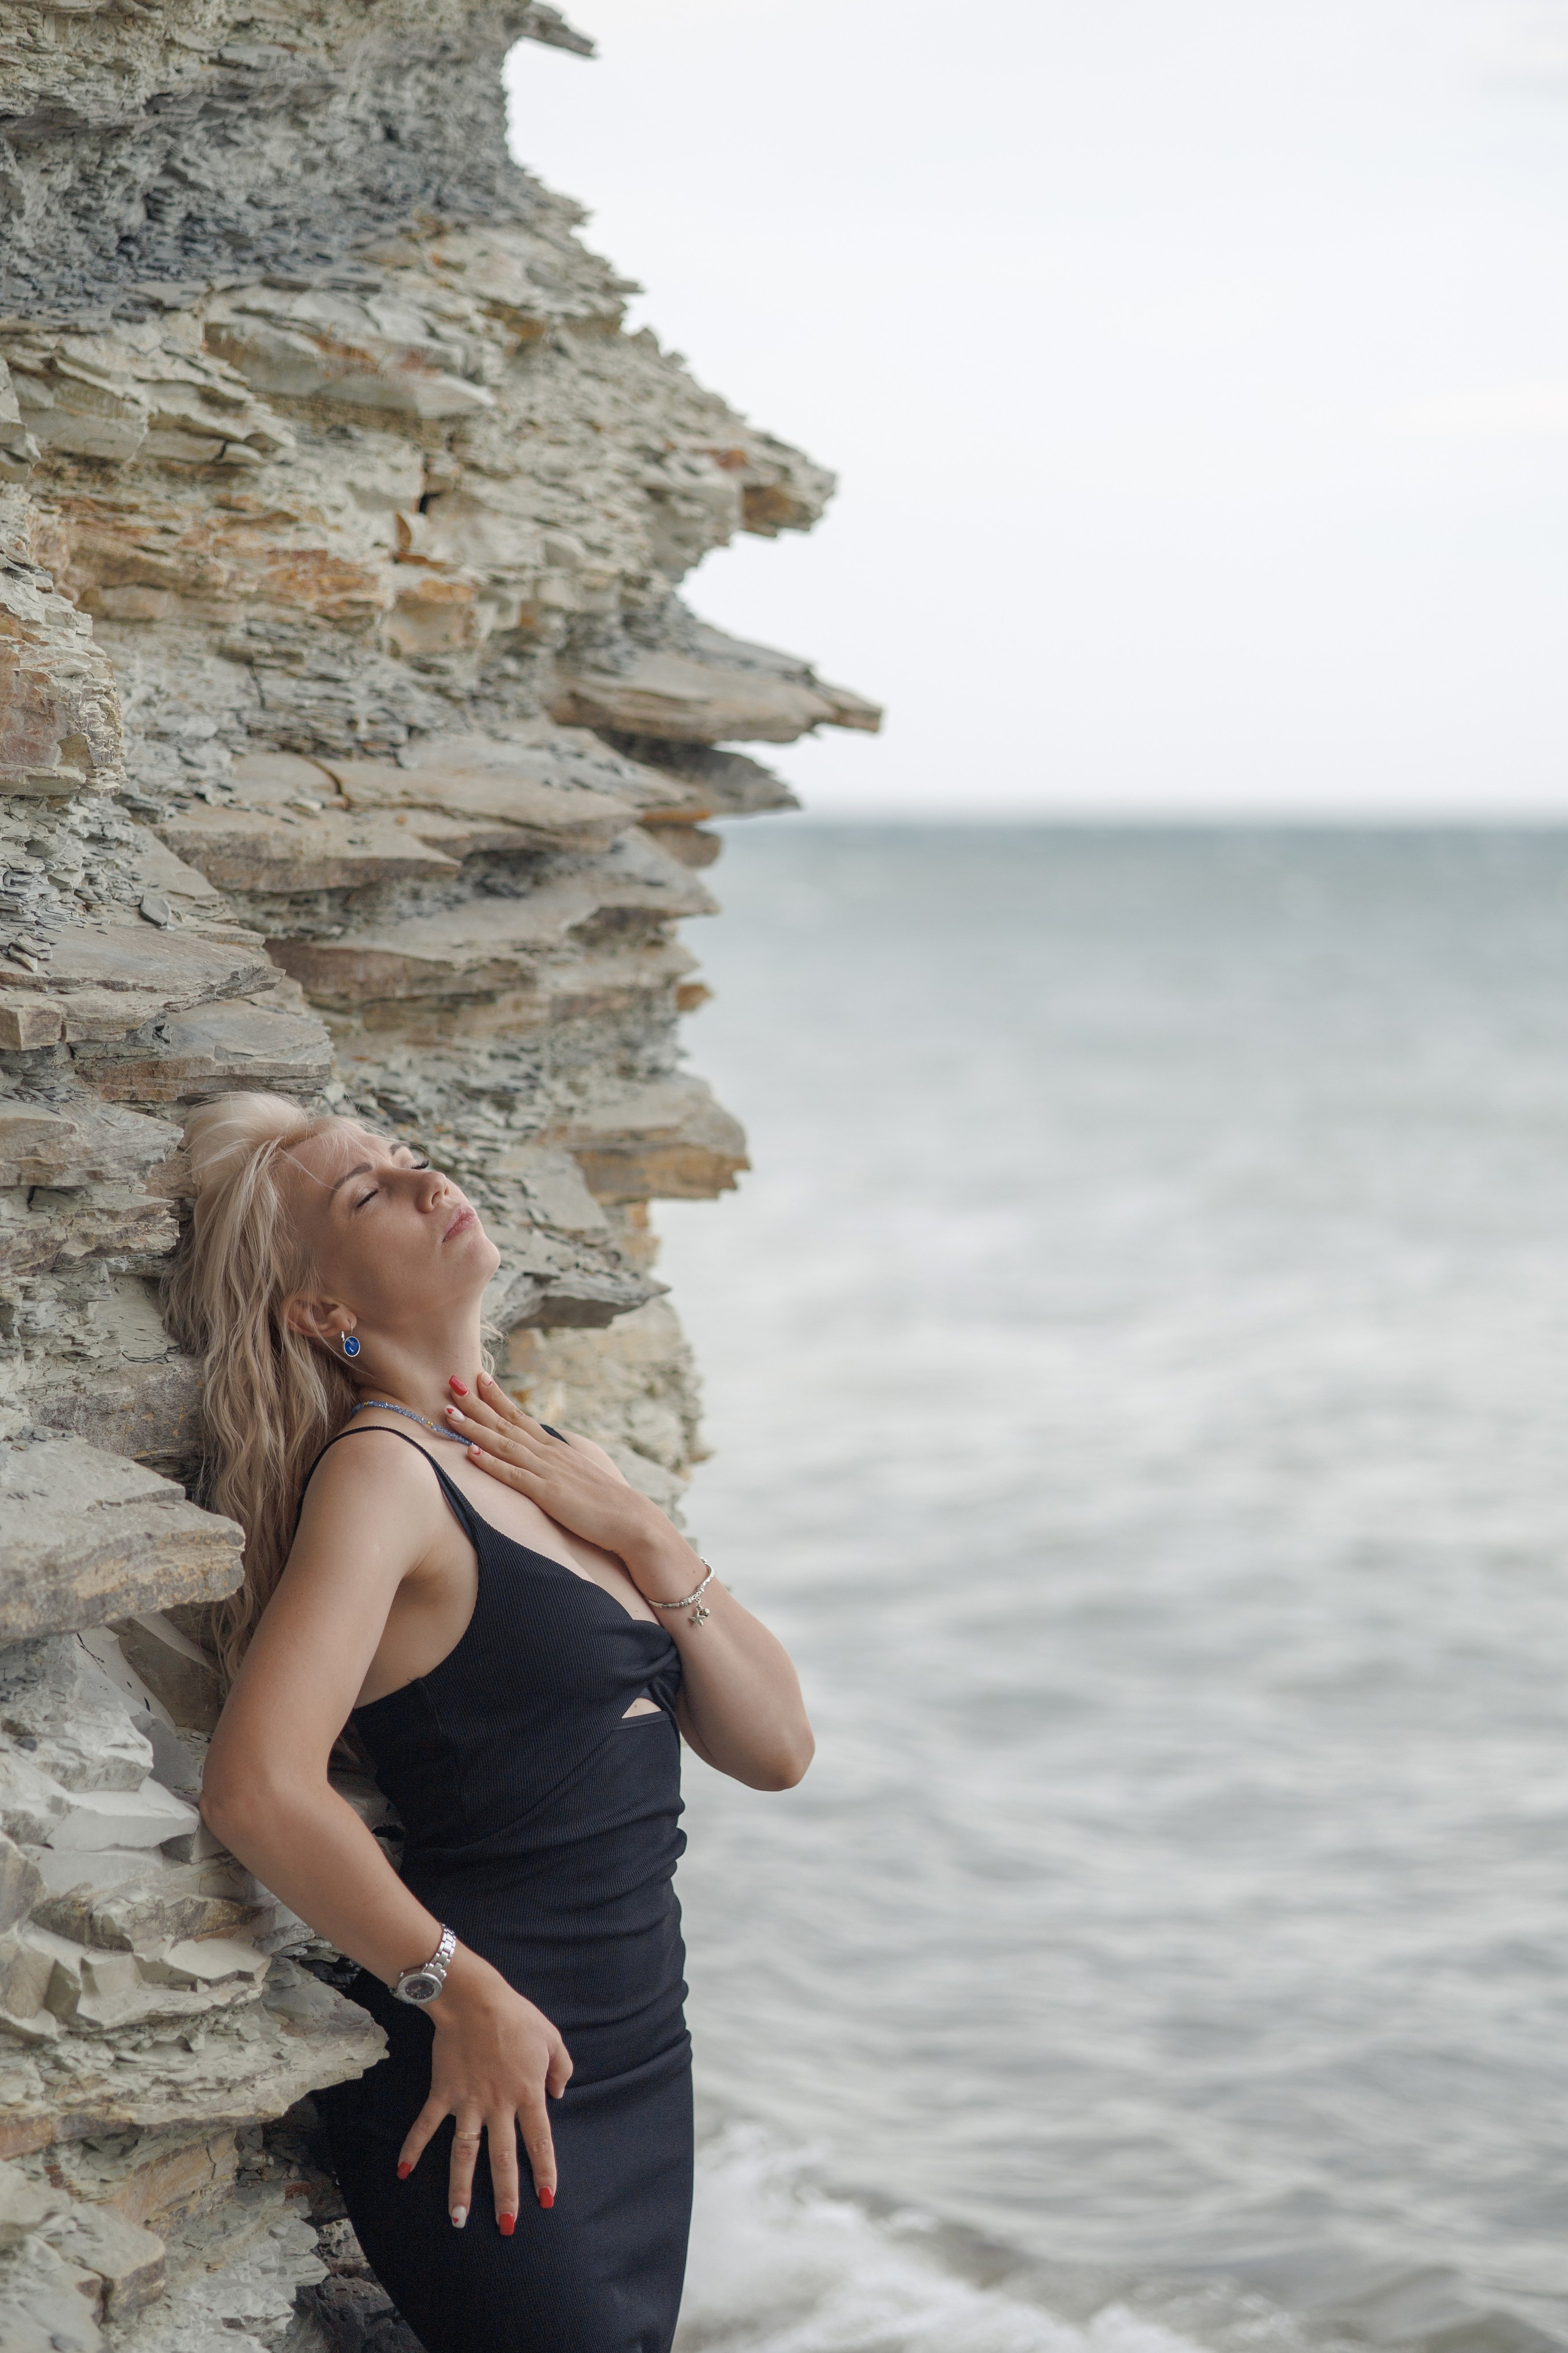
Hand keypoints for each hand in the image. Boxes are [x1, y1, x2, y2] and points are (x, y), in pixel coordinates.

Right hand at [397, 1945, 571, 2230]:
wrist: (475, 1999)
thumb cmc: (516, 2017)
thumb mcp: (552, 2038)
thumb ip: (561, 2068)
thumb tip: (559, 2093)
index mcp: (528, 2093)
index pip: (539, 2141)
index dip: (544, 2172)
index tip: (546, 2200)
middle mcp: (498, 2105)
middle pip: (503, 2158)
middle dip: (506, 2195)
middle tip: (507, 2226)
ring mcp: (468, 2102)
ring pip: (465, 2154)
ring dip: (461, 2188)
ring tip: (458, 2220)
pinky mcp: (443, 2093)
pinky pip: (426, 2125)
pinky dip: (413, 2147)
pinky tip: (403, 2172)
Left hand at [444, 1373, 666, 1563]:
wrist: (630, 1518)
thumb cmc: (604, 1501)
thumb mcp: (576, 1474)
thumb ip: (557, 1463)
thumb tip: (542, 1457)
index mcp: (554, 1448)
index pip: (520, 1416)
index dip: (497, 1396)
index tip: (478, 1377)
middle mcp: (548, 1453)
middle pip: (506, 1422)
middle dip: (477, 1402)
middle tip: (453, 1380)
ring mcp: (547, 1472)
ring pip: (504, 1444)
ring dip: (475, 1428)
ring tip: (451, 1412)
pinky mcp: (547, 1494)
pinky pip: (514, 1476)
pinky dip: (491, 1463)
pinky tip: (472, 1454)